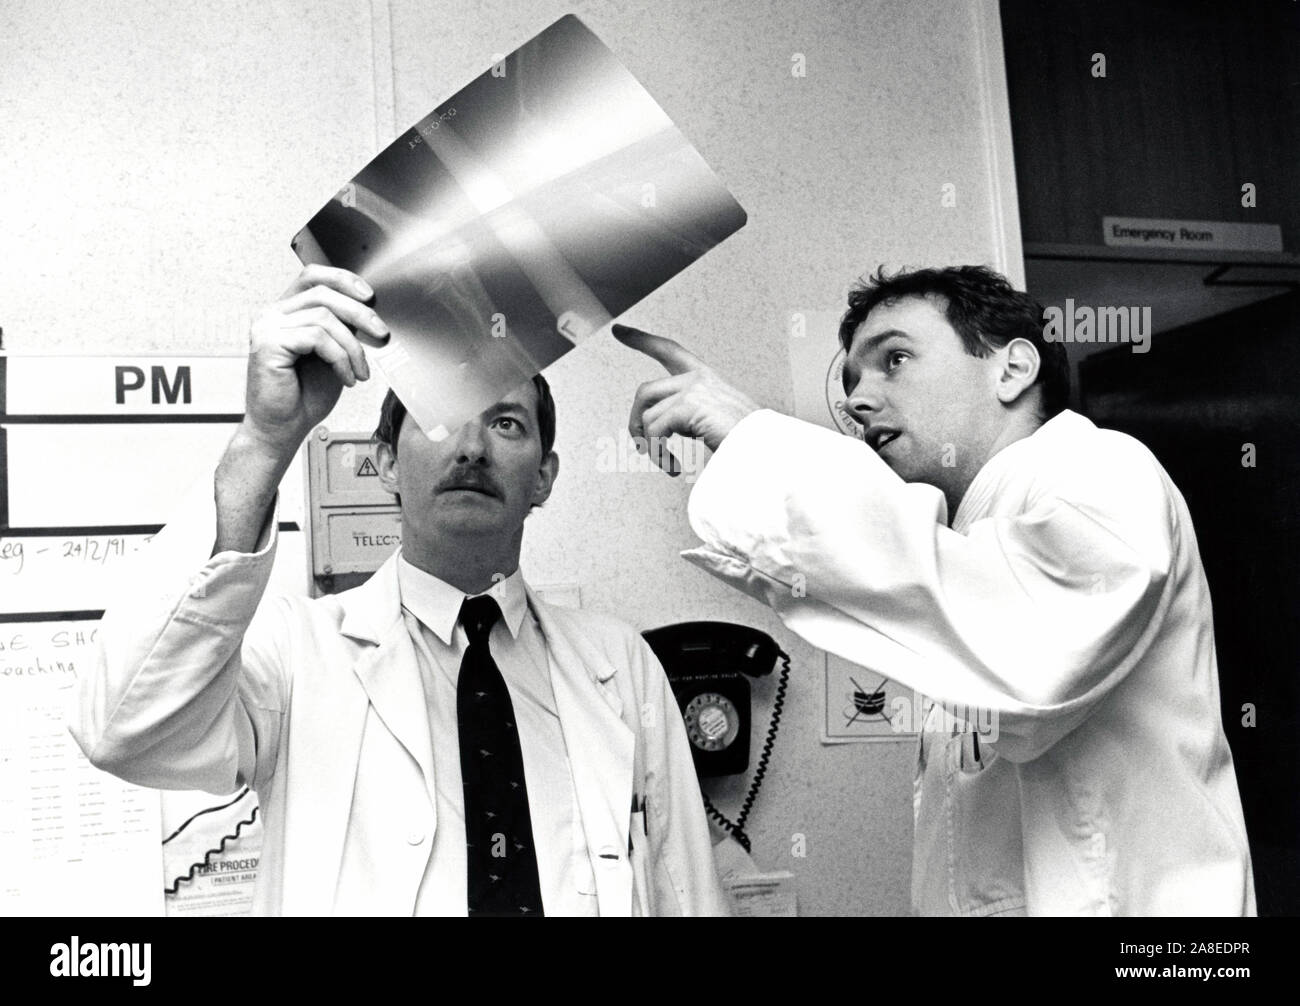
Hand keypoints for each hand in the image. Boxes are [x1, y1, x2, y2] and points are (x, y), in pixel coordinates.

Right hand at [241, 265, 389, 451]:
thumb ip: (341, 328)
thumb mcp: (332, 353)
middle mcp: (271, 314)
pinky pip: (317, 338)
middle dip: (360, 313)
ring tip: (360, 371)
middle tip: (382, 334)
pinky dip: (340, 358)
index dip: (343, 279)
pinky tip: (346, 378)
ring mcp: (266, 327)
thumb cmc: (304, 396)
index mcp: (284, 311)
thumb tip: (369, 311)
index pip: (313, 276)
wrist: (283, 429)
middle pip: (323, 294)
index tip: (370, 296)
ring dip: (352, 346)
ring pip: (324, 317)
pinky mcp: (268, 343)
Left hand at [614, 324, 759, 455]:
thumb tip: (657, 430)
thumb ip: (690, 417)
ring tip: (667, 464)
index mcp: (706, 378)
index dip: (642, 340)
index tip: (620, 330)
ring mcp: (693, 389)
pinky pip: (654, 431)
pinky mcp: (688, 406)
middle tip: (642, 448)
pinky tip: (673, 467)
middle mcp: (698, 379)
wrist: (767, 450)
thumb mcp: (716, 421)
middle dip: (635, 421)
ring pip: (648, 416)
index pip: (669, 351)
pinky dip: (658, 454)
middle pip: (645, 391)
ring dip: (652, 447)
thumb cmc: (747, 443)